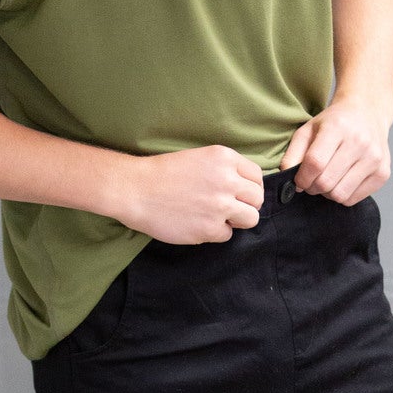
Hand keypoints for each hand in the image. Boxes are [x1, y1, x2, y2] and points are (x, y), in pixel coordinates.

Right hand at [123, 144, 265, 243]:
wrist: (135, 189)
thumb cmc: (162, 173)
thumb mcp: (199, 158)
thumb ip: (224, 170)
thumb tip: (245, 189)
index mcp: (224, 158)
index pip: (257, 176)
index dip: (249, 187)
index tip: (239, 193)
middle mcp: (227, 181)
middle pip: (257, 199)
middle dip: (246, 205)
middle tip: (229, 208)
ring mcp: (220, 206)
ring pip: (251, 219)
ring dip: (237, 220)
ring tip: (217, 217)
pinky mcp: (210, 228)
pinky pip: (227, 235)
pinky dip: (215, 232)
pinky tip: (198, 223)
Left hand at [280, 97, 391, 204]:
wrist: (367, 112)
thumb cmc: (334, 122)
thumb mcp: (308, 130)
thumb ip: (292, 154)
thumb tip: (289, 181)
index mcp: (338, 127)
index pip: (315, 163)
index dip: (301, 178)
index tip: (299, 180)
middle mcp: (360, 142)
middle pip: (326, 182)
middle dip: (313, 187)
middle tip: (313, 179)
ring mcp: (375, 158)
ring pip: (340, 195)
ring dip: (327, 193)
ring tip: (328, 179)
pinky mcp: (383, 173)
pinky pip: (354, 199)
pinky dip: (343, 195)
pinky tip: (343, 180)